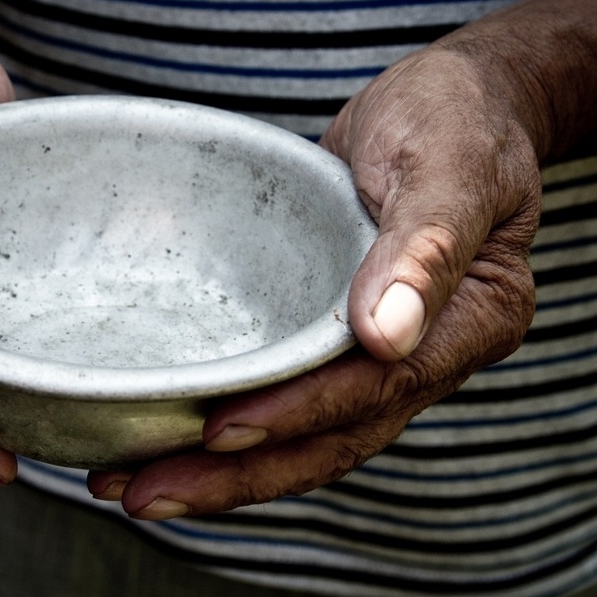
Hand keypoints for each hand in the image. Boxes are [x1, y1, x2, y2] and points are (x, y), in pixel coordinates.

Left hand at [87, 43, 544, 517]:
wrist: (450, 102)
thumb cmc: (456, 116)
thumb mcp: (449, 160)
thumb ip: (424, 246)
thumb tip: (386, 337)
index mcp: (469, 321)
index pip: (377, 389)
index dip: (298, 415)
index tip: (220, 431)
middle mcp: (423, 355)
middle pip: (329, 439)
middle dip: (235, 476)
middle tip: (140, 494)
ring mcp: (376, 354)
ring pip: (299, 434)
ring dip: (217, 469)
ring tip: (126, 485)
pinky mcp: (330, 338)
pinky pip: (282, 393)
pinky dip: (226, 422)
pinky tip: (161, 434)